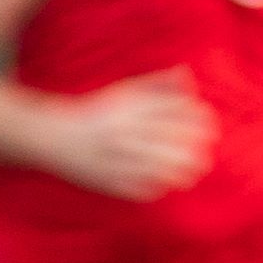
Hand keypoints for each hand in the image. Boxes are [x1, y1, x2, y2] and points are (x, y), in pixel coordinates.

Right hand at [51, 70, 216, 199]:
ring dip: (184, 169)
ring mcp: (114, 159)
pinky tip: (167, 183)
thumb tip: (187, 74)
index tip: (208, 122)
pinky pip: (141, 188)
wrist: (53, 138)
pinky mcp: (108, 182)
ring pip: (160, 167)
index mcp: (128, 109)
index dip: (198, 117)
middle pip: (171, 139)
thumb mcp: (124, 91)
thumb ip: (157, 83)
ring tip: (197, 170)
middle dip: (196, 144)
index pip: (174, 110)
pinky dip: (158, 186)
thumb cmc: (96, 112)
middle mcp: (123, 133)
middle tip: (207, 148)